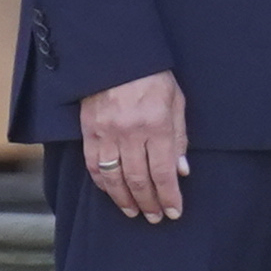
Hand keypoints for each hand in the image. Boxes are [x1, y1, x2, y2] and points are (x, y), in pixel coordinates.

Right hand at [77, 70, 189, 221]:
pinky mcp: (88, 130)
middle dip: (149, 203)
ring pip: (114, 177)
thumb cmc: (153, 76)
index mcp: (156, 124)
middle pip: (138, 179)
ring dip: (125, 199)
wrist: (117, 52)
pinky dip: (102, 183)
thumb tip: (182, 172)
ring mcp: (106, 132)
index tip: (174, 212)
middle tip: (155, 217)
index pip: (163, 172)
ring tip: (134, 212)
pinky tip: (112, 192)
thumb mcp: (176, 101)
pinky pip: (93, 165)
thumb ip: (179, 138)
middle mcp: (130, 132)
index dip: (169, 196)